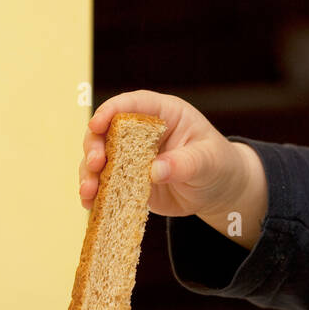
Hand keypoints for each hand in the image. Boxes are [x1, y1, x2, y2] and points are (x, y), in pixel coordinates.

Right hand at [78, 89, 248, 221]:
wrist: (219, 191)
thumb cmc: (218, 165)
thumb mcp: (209, 162)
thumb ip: (185, 163)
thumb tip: (155, 171)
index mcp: (164, 114)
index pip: (134, 104)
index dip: (111, 111)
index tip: (96, 124)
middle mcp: (142, 132)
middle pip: (107, 130)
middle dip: (95, 145)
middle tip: (96, 164)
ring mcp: (131, 156)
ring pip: (100, 158)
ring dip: (89, 173)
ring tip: (88, 191)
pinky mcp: (127, 179)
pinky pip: (106, 183)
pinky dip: (96, 193)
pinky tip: (90, 205)